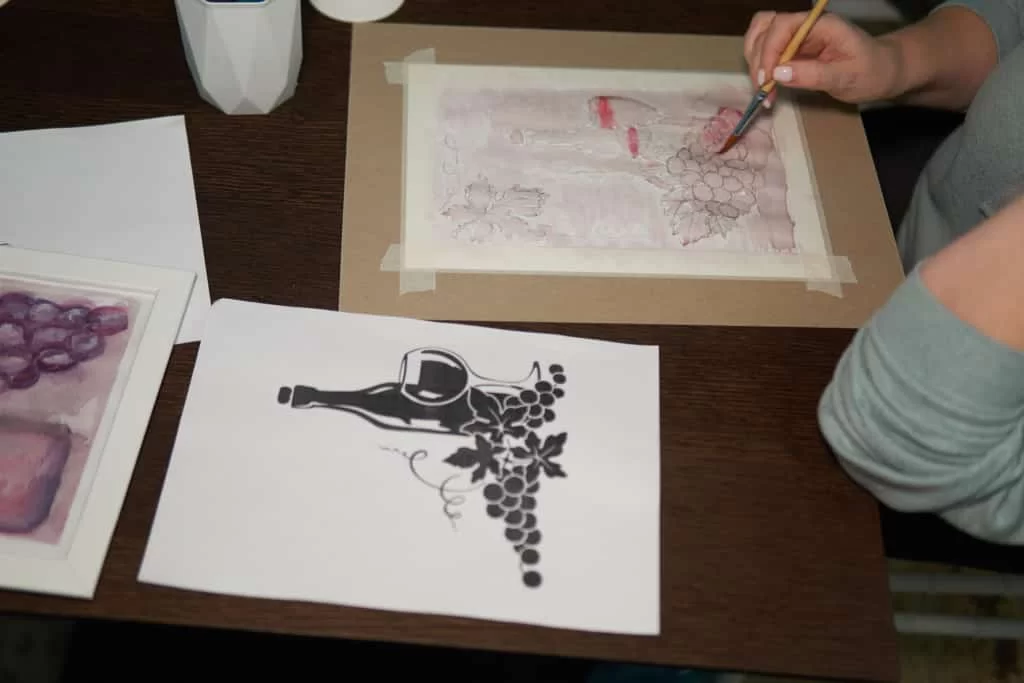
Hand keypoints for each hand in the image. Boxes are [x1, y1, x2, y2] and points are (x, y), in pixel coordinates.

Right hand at [743, 11, 900, 104]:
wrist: (882, 72)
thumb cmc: (871, 72)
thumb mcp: (847, 78)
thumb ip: (813, 75)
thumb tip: (778, 74)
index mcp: (821, 24)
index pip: (782, 25)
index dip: (769, 51)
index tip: (767, 80)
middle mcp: (805, 25)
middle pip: (765, 26)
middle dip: (757, 57)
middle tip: (763, 88)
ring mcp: (797, 36)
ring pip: (760, 36)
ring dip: (754, 61)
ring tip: (764, 89)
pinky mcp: (792, 50)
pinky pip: (767, 52)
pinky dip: (760, 67)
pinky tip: (768, 86)